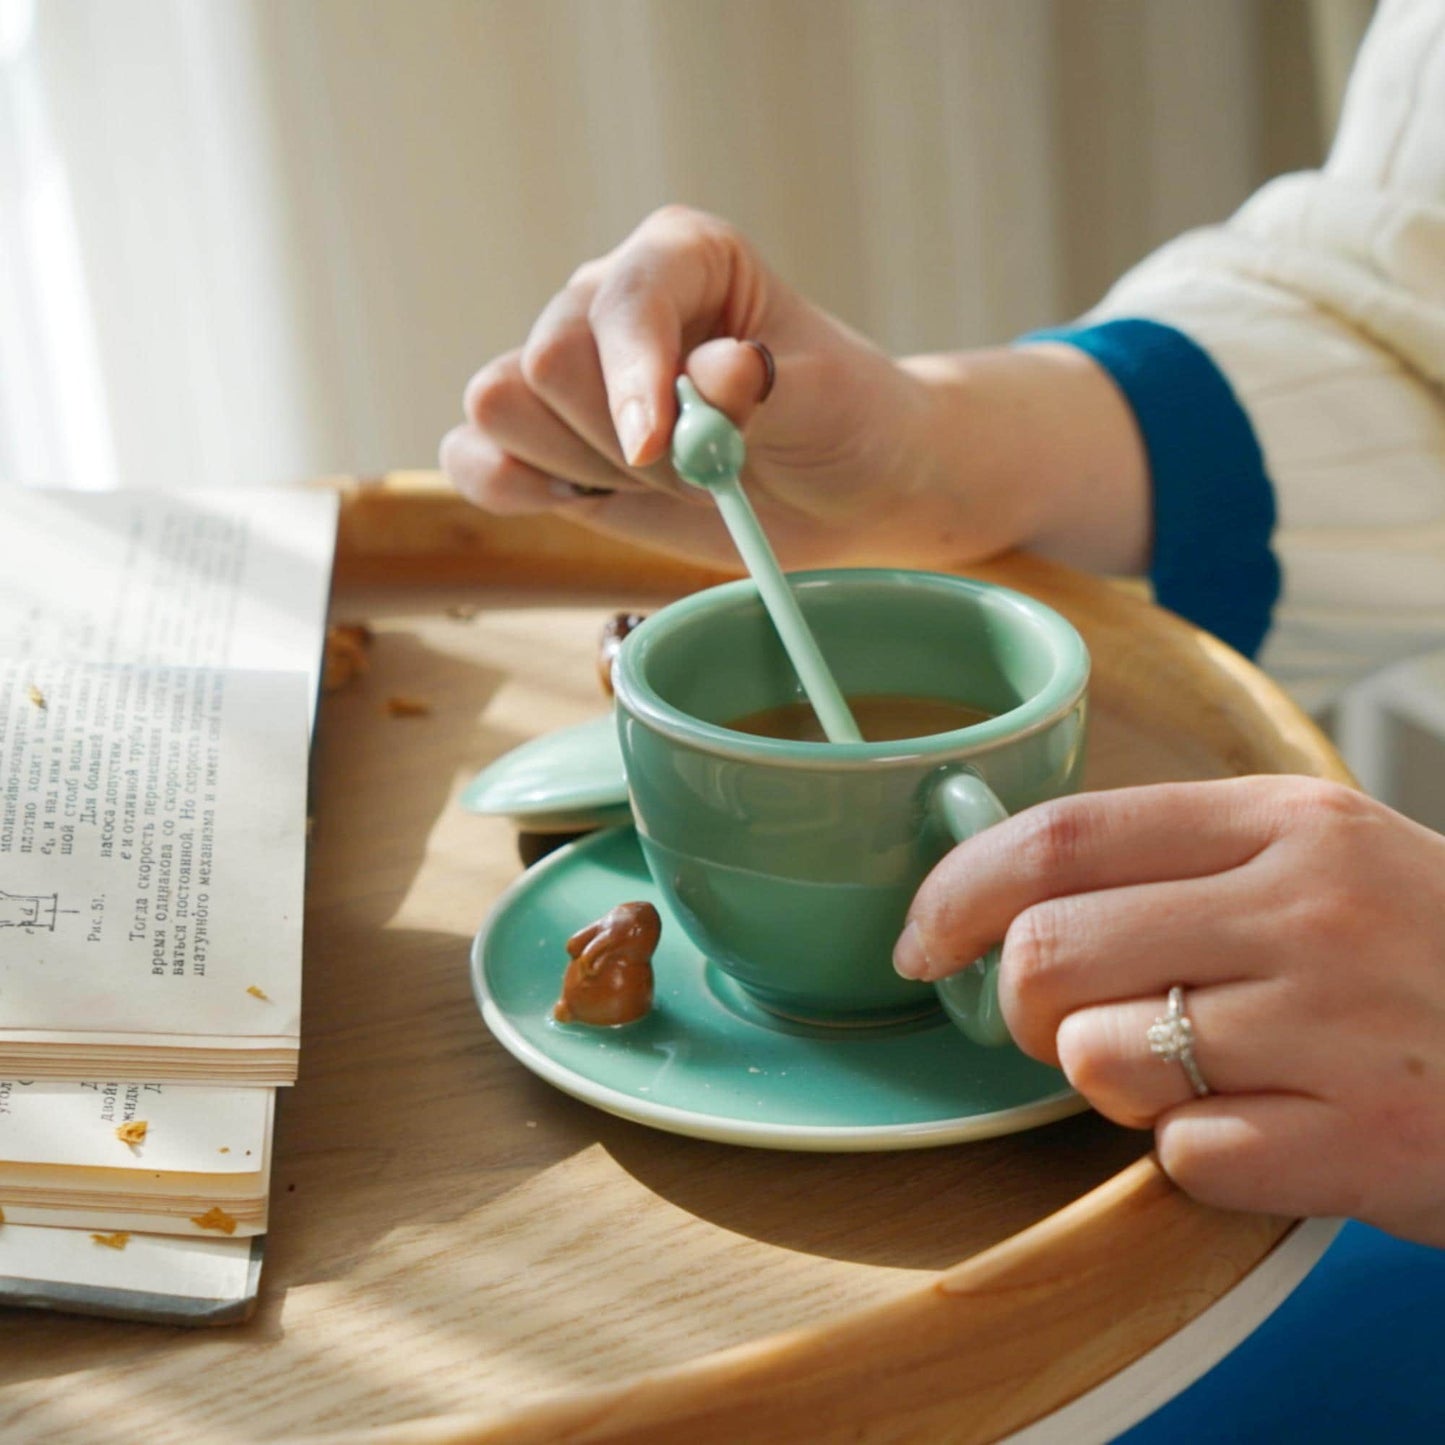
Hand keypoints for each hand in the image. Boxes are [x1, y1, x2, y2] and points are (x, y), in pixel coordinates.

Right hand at [440, 205, 1150, 575]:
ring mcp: (569, 371)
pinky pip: (473, 458)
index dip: (632, 376)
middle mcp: (608, 301)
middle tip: (700, 469)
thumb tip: (717, 373)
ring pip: (500, 407)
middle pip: (546, 360)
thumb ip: (769, 388)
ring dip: (579, 466)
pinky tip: (591, 498)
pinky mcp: (541, 442)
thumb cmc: (842, 422)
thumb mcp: (827, 400)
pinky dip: (514, 490)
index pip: (618, 299)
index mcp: (680, 257)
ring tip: (661, 479)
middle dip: (618, 439)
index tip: (659, 447)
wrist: (839, 488)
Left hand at [893, 776, 1444, 1245]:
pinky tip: (1269, 1126)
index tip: (922, 938)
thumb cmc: (1426, 955)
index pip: (1061, 836)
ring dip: (1110, 1080)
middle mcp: (1306, 909)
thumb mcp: (1324, 859)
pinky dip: (1197, 1154)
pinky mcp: (1365, 1141)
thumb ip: (1176, 861)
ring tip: (1195, 1071)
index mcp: (1283, 821)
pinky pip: (1185, 1155)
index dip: (957, 889)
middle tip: (1055, 1024)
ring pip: (1097, 1057)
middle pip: (1050, 950)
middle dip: (1015, 1005)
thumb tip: (1003, 892)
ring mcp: (1338, 1026)